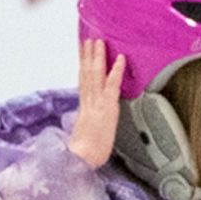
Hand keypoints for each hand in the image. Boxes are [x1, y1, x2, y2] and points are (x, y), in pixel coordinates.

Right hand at [68, 38, 126, 167]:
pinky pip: (112, 85)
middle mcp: (88, 103)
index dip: (81, 67)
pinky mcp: (107, 108)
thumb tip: (86, 123)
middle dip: (87, 56)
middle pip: (86, 74)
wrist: (81, 160)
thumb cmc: (84, 153)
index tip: (80, 54)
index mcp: (83, 109)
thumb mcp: (83, 135)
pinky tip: (120, 59)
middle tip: (88, 39)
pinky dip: (116, 70)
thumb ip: (85, 124)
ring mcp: (97, 104)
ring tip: (98, 42)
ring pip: (96, 75)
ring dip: (98, 57)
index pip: (82, 83)